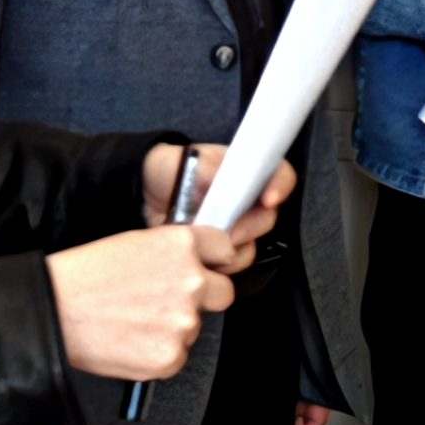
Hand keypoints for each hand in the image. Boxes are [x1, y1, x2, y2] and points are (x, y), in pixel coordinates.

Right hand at [45, 225, 230, 385]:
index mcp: (181, 244)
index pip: (225, 250)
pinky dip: (157, 352)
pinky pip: (176, 355)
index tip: (207, 268)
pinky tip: (130, 339)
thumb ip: (173, 254)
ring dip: (173, 327)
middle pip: (222, 293)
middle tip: (166, 301)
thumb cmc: (84, 276)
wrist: (54, 310)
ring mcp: (183, 321)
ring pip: (194, 327)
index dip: (213, 262)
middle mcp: (191, 281)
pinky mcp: (171, 356)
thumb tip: (195, 266)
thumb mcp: (136, 243)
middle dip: (202, 298)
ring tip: (134, 320)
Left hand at [142, 143, 293, 253]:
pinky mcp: (220, 251)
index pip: (279, 175)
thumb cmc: (168, 170)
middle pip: (268, 218)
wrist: (144, 194)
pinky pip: (230, 265)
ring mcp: (234, 228)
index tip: (268, 199)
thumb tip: (229, 183)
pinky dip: (216, 263)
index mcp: (245, 173)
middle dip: (248, 227)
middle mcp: (246, 202)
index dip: (280, 186)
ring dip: (229, 249)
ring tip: (202, 240)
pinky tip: (199, 252)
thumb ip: (210, 168)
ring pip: (250, 247)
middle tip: (226, 230)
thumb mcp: (186, 159)